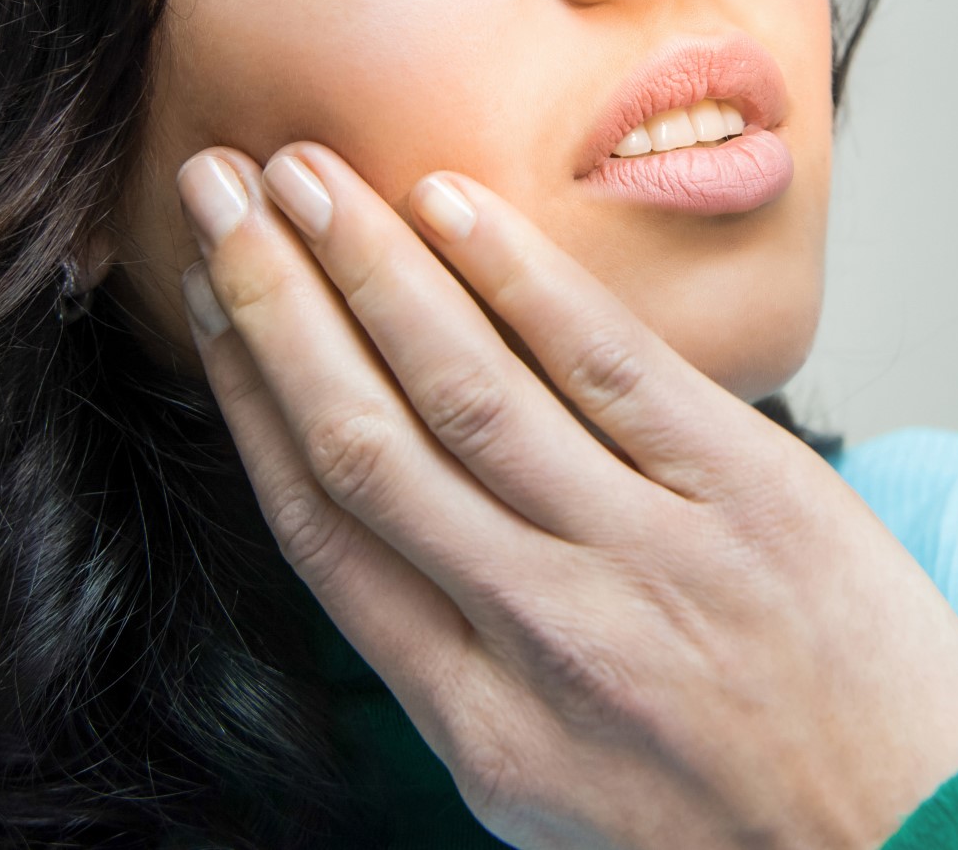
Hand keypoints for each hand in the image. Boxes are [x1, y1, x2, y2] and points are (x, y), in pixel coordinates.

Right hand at [173, 142, 957, 849]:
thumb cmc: (743, 830)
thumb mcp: (561, 797)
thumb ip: (468, 672)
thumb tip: (396, 540)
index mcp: (480, 726)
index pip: (325, 535)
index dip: (250, 405)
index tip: (211, 312)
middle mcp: (541, 636)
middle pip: (366, 441)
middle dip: (274, 306)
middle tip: (215, 194)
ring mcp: (643, 558)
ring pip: (464, 389)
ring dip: (367, 267)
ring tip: (302, 172)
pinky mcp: (746, 491)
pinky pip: (604, 363)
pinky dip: (518, 276)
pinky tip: (451, 202)